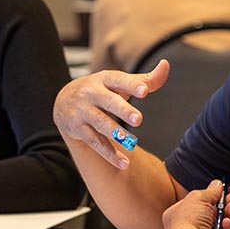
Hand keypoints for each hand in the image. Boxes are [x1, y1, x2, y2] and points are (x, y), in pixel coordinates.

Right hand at [53, 59, 169, 168]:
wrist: (63, 100)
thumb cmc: (101, 90)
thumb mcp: (118, 82)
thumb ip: (145, 79)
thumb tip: (166, 65)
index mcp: (105, 79)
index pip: (118, 80)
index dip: (131, 85)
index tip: (145, 90)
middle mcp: (92, 93)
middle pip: (108, 101)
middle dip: (122, 110)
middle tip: (138, 119)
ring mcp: (83, 111)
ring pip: (100, 123)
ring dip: (116, 133)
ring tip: (132, 143)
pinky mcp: (78, 129)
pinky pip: (95, 142)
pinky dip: (109, 154)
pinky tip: (124, 163)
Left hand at [162, 180, 229, 228]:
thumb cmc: (187, 224)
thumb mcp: (199, 197)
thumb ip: (210, 190)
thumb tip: (217, 185)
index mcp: (175, 215)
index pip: (196, 203)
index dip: (210, 196)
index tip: (223, 191)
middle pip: (209, 214)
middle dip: (223, 205)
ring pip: (217, 225)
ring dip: (227, 215)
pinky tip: (226, 223)